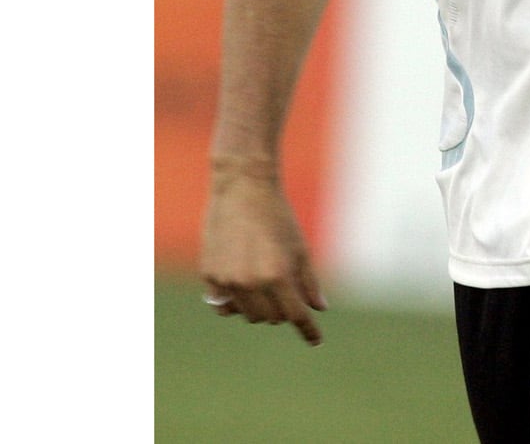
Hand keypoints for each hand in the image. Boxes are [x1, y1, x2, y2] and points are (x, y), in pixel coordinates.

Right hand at [198, 161, 326, 345]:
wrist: (243, 188)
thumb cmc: (277, 216)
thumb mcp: (300, 248)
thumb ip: (309, 282)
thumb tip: (320, 308)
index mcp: (278, 275)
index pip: (295, 315)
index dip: (308, 329)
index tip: (316, 341)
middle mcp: (251, 282)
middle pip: (271, 318)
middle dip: (282, 310)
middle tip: (286, 291)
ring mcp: (227, 280)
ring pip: (247, 314)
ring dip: (259, 308)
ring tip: (263, 285)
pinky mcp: (209, 275)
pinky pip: (223, 305)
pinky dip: (235, 303)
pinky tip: (242, 289)